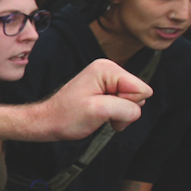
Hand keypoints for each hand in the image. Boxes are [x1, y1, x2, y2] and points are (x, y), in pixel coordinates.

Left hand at [31, 58, 150, 140]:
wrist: (48, 122)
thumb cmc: (65, 116)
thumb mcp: (98, 112)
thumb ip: (125, 108)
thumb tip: (137, 109)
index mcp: (107, 69)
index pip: (141, 90)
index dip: (126, 104)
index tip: (104, 107)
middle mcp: (109, 70)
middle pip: (138, 95)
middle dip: (122, 110)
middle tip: (100, 113)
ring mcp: (107, 81)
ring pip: (132, 102)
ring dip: (117, 114)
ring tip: (97, 114)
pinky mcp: (105, 91)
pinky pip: (123, 105)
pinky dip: (114, 114)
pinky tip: (98, 115)